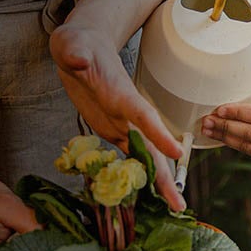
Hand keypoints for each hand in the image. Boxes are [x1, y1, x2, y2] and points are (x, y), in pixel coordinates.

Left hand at [49, 24, 186, 211]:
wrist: (84, 47)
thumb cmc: (78, 44)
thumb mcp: (71, 44)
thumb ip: (75, 52)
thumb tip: (78, 59)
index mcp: (121, 93)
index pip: (143, 115)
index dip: (159, 133)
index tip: (176, 153)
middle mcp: (127, 112)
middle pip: (152, 146)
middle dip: (166, 174)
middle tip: (179, 203)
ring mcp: (122, 123)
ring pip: (145, 155)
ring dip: (158, 181)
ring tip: (173, 207)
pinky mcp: (112, 130)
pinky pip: (128, 156)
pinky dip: (138, 175)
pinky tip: (145, 195)